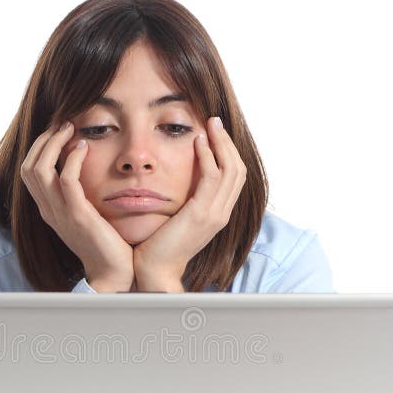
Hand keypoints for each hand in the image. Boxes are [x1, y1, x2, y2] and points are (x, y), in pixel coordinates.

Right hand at [20, 121, 134, 290]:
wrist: (112, 272)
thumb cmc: (106, 244)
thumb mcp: (85, 215)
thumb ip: (78, 195)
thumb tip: (82, 169)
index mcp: (48, 209)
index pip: (29, 171)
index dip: (40, 147)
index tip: (59, 132)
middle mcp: (48, 210)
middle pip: (29, 166)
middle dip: (44, 140)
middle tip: (64, 124)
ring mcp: (60, 213)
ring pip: (40, 169)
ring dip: (54, 143)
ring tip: (71, 129)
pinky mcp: (78, 215)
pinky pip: (66, 179)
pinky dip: (73, 159)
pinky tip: (84, 147)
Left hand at [133, 116, 246, 289]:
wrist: (154, 272)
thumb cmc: (157, 247)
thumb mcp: (176, 219)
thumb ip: (183, 201)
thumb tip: (178, 181)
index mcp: (217, 215)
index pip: (234, 178)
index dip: (228, 152)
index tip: (214, 133)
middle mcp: (221, 214)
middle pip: (238, 169)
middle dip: (227, 142)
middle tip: (214, 121)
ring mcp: (214, 215)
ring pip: (230, 169)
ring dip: (220, 142)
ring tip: (208, 124)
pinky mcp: (201, 214)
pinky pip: (211, 177)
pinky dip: (207, 156)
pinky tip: (197, 141)